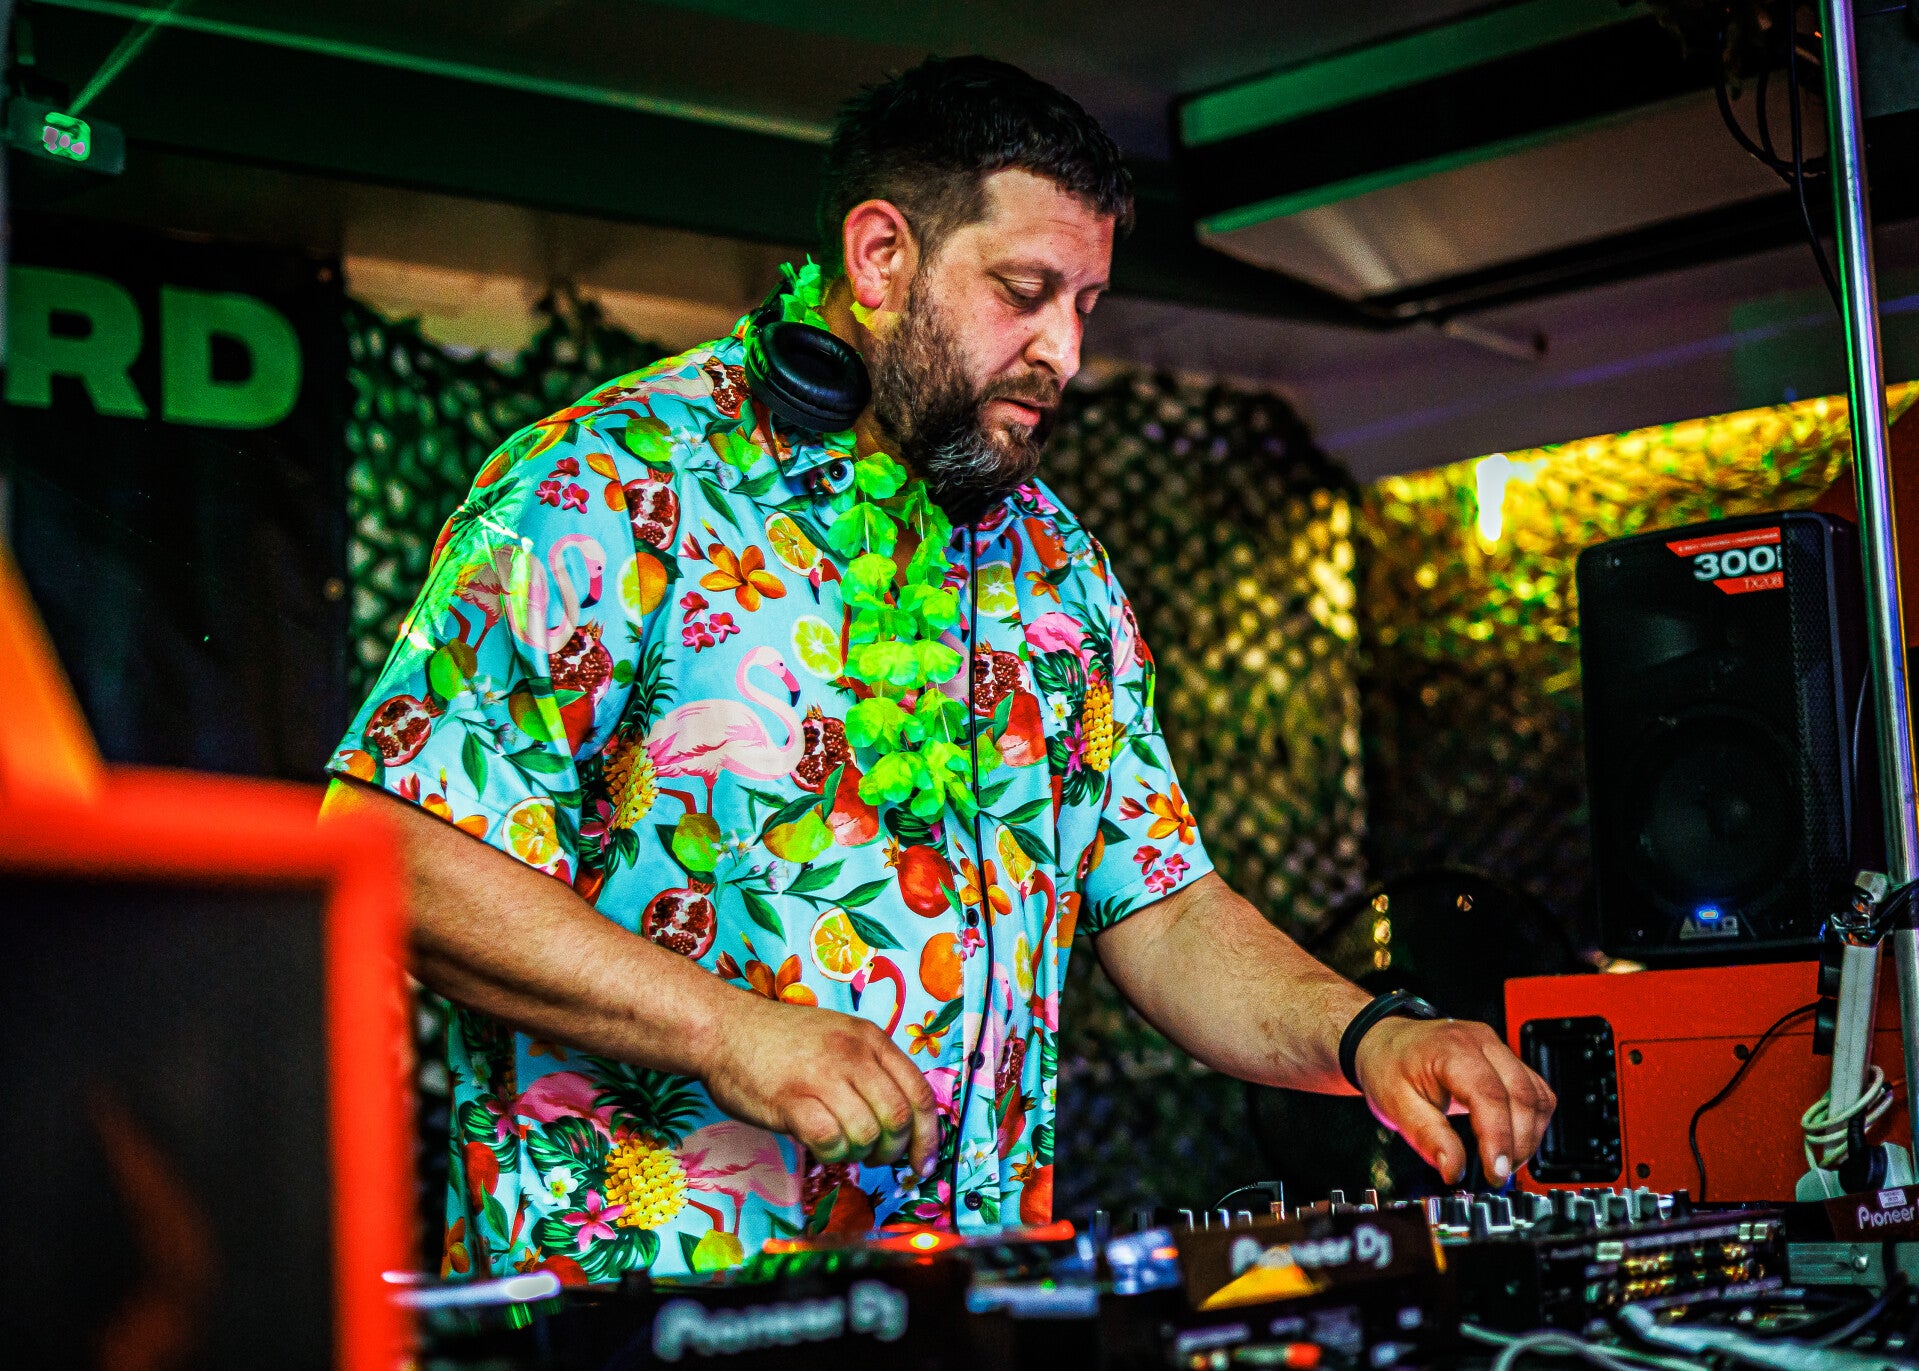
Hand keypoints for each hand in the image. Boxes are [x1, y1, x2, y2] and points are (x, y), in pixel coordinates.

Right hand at [700, 992, 940, 1178]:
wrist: (724, 1029)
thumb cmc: (781, 1041)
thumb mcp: (839, 1038)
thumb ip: (871, 1070)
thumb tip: (902, 1124)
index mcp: (870, 1038)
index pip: (919, 1092)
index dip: (928, 1136)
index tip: (922, 1164)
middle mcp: (852, 1054)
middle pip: (897, 1117)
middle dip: (893, 1150)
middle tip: (875, 1158)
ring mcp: (821, 1075)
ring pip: (867, 1133)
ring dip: (858, 1153)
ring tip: (841, 1146)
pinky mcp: (791, 1100)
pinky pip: (830, 1141)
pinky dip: (832, 1154)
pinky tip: (820, 1146)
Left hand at [1352, 1016, 1554, 1184]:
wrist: (1386, 1042)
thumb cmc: (1389, 1066)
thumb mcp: (1396, 1106)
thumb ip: (1428, 1138)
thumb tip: (1454, 1171)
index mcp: (1452, 1049)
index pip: (1490, 1095)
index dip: (1498, 1138)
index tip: (1494, 1172)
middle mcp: (1481, 1042)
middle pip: (1522, 1096)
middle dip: (1518, 1143)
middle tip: (1498, 1174)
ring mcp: (1497, 1048)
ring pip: (1536, 1095)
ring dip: (1529, 1135)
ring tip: (1504, 1161)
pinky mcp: (1507, 1060)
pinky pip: (1535, 1092)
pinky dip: (1532, 1121)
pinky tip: (1514, 1140)